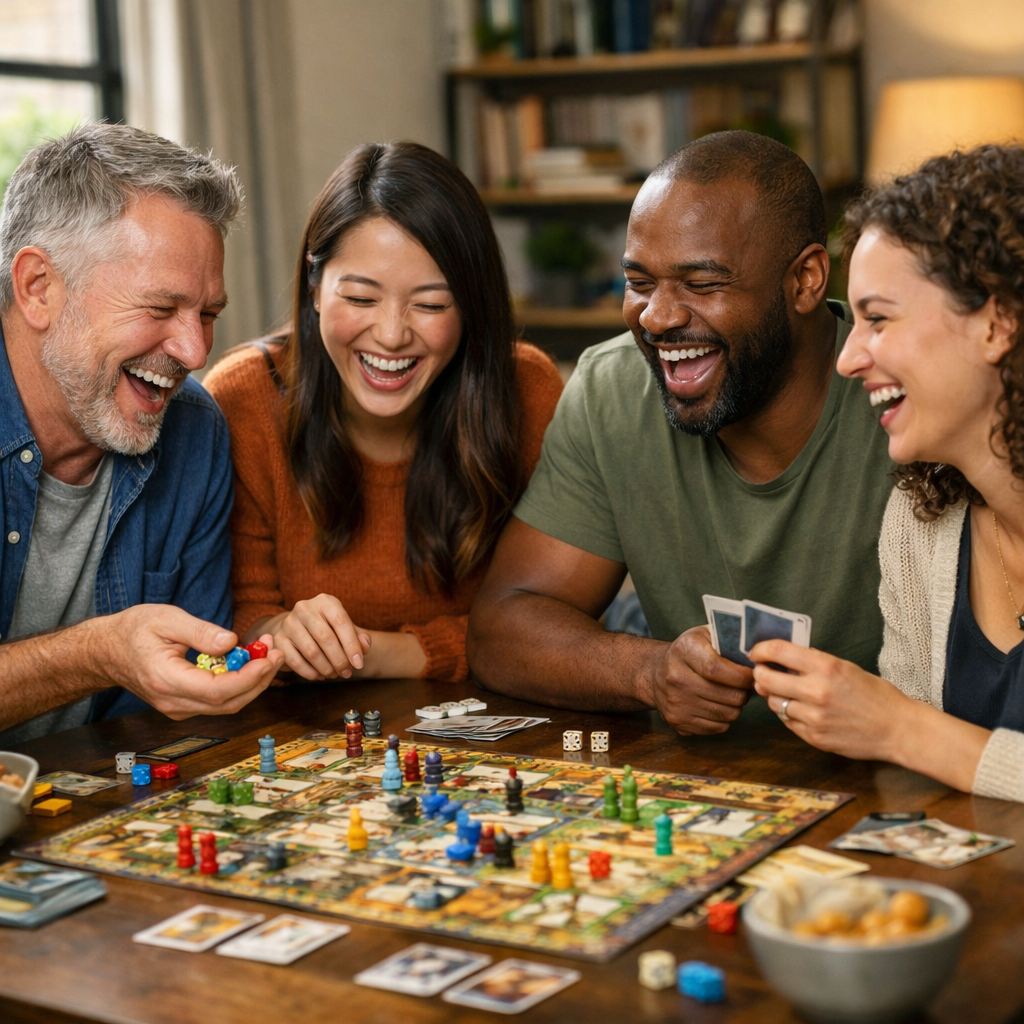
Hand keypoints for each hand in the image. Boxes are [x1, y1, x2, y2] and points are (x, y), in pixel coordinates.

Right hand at [90, 605, 283, 718]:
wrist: (107, 650)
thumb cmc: (133, 630)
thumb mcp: (166, 619)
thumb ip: (200, 632)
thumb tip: (232, 642)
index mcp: (166, 681)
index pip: (218, 691)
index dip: (249, 677)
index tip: (269, 657)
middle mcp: (174, 702)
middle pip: (229, 703)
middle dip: (260, 679)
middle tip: (277, 651)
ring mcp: (179, 707)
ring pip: (228, 705)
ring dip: (254, 681)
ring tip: (268, 651)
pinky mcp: (185, 704)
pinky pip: (220, 700)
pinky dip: (240, 683)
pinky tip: (249, 660)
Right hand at [265, 594, 371, 680]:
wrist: (299, 628)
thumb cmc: (328, 628)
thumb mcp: (345, 629)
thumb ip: (359, 637)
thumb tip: (365, 647)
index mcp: (325, 601)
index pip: (341, 621)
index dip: (352, 645)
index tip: (359, 664)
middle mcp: (304, 608)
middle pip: (326, 637)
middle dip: (339, 660)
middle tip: (346, 673)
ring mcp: (289, 623)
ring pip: (311, 651)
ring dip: (326, 668)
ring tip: (334, 674)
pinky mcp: (278, 639)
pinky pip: (294, 660)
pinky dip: (309, 672)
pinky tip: (318, 675)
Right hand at [648, 626, 754, 734]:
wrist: (654, 673)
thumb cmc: (688, 652)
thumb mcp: (704, 635)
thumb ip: (728, 639)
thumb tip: (758, 654)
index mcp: (684, 651)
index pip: (717, 669)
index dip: (742, 675)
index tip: (752, 674)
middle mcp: (676, 678)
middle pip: (727, 696)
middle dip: (744, 692)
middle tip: (744, 685)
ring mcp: (676, 702)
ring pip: (727, 714)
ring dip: (736, 706)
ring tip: (731, 694)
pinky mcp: (678, 721)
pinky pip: (718, 728)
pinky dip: (724, 719)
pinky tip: (718, 705)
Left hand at [749, 640, 910, 760]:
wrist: (898, 729)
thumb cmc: (875, 695)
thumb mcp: (846, 667)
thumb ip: (814, 662)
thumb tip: (783, 657)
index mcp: (826, 667)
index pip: (778, 651)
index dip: (761, 650)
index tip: (756, 652)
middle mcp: (816, 691)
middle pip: (765, 679)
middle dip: (760, 674)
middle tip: (762, 672)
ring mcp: (814, 717)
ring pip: (774, 703)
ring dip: (774, 696)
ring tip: (785, 692)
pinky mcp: (814, 738)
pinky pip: (787, 722)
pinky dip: (789, 714)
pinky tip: (801, 710)